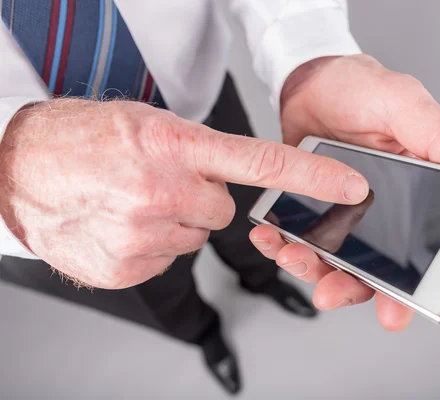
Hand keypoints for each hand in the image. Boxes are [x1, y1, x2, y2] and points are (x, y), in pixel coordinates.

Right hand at [0, 99, 368, 288]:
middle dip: (202, 198)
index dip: (312, 178)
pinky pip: (168, 259)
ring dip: (175, 221)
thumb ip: (199, 150)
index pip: (262, 164)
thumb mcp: (147, 123)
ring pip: (195, 236)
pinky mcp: (127, 267)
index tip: (350, 187)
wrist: (19, 170)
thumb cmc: (82, 140)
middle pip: (225, 211)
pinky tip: (124, 224)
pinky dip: (152, 244)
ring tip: (136, 201)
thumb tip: (234, 180)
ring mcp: (143, 234)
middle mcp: (163, 192)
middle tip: (164, 183)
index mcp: (174, 147)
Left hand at [251, 54, 439, 330]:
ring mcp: (351, 214)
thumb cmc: (360, 88)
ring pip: (340, 262)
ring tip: (295, 256)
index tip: (399, 307)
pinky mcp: (318, 212)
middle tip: (332, 293)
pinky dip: (287, 247)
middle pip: (382, 268)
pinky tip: (275, 239)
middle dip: (357, 288)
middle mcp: (390, 210)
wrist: (309, 84)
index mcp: (424, 189)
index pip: (430, 247)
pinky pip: (306, 242)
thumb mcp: (404, 103)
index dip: (418, 285)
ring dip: (316, 270)